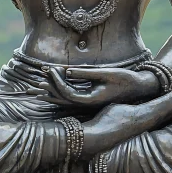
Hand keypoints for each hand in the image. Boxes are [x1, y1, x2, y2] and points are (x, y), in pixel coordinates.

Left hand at [37, 66, 159, 107]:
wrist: (140, 88)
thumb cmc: (125, 79)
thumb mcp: (106, 74)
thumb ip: (86, 73)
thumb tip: (66, 71)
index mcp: (91, 100)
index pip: (67, 93)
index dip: (56, 82)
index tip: (50, 69)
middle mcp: (87, 104)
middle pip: (61, 100)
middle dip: (47, 91)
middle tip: (31, 85)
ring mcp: (88, 102)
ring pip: (64, 99)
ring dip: (50, 92)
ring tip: (35, 88)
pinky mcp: (89, 97)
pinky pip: (70, 95)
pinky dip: (59, 90)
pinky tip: (51, 86)